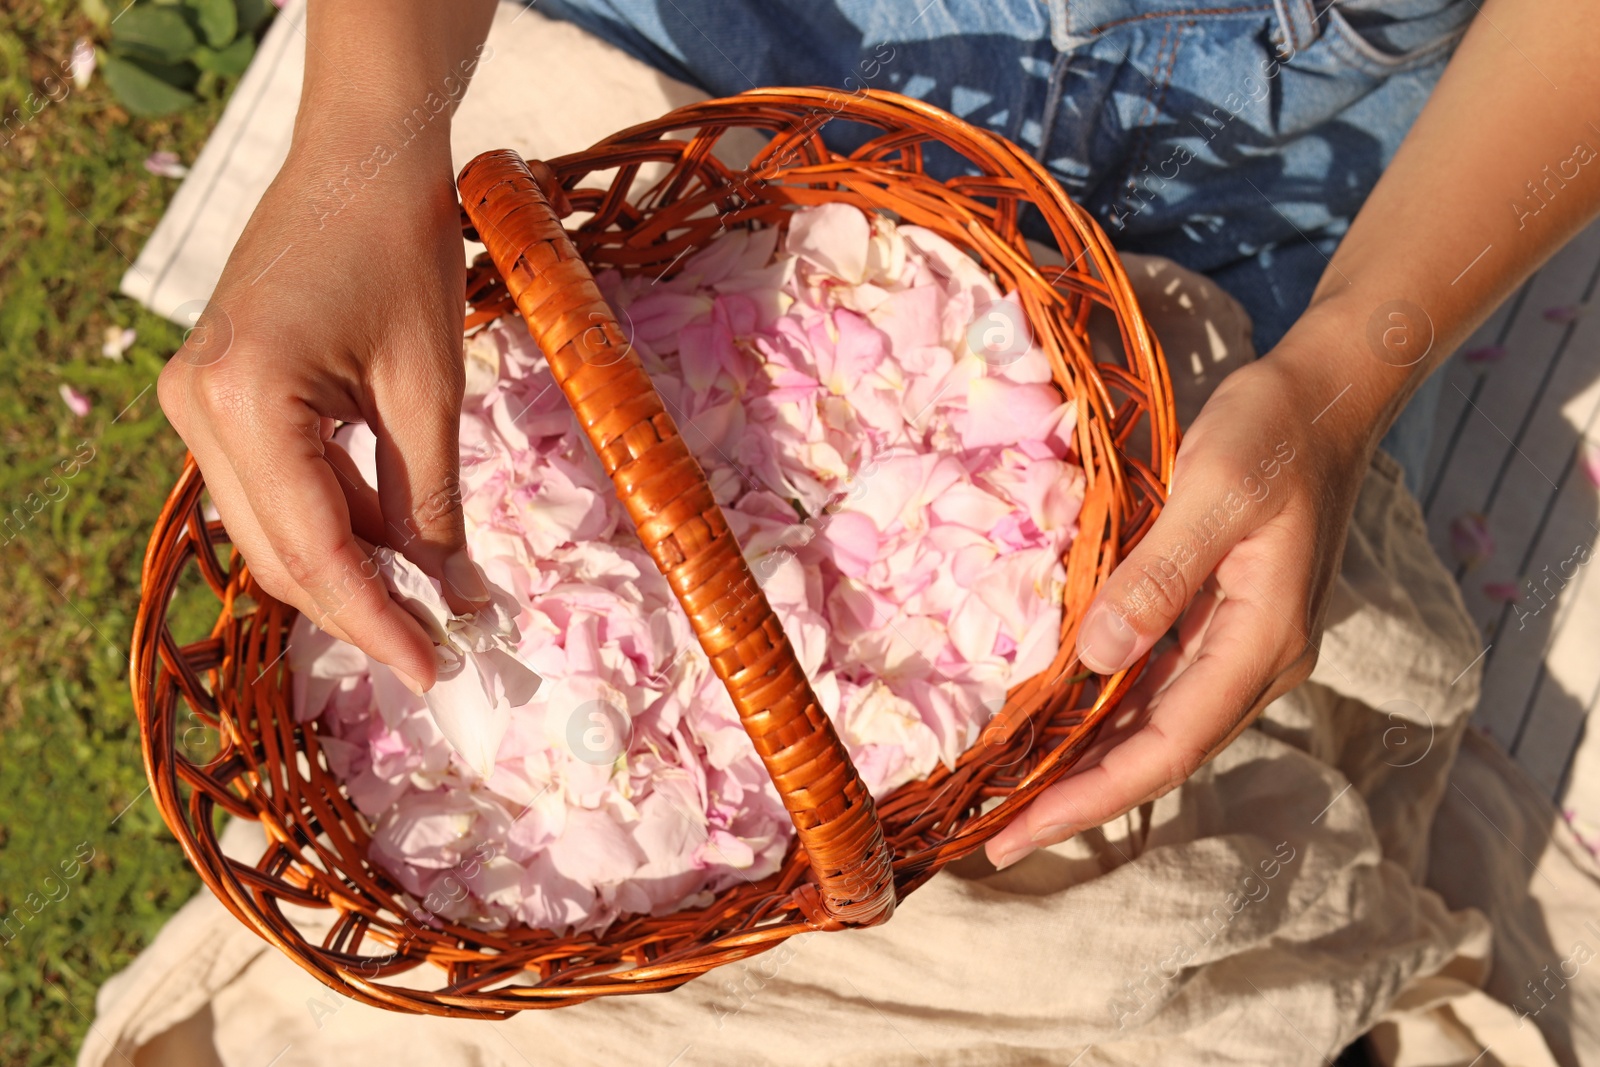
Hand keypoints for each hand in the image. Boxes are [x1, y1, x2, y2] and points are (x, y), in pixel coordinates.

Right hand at [158, 119, 483, 692]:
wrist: (361, 157)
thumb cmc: (404, 255)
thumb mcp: (429, 390)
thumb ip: (433, 503)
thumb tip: (455, 599)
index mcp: (245, 401)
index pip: (314, 549)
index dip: (376, 622)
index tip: (432, 670)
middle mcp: (197, 407)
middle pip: (281, 550)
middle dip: (362, 606)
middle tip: (440, 646)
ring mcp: (197, 399)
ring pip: (274, 526)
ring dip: (351, 565)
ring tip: (432, 597)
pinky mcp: (217, 392)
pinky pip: (273, 484)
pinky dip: (334, 517)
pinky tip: (394, 539)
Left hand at [985, 346, 1371, 868]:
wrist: (1326, 395)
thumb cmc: (1271, 432)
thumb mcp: (1212, 491)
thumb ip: (1157, 576)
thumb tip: (1096, 663)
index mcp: (1262, 641)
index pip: (1169, 747)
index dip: (1092, 796)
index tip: (1021, 831)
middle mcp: (1258, 660)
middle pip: (1162, 754)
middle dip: (1081, 799)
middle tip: (996, 837)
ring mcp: (1244, 644)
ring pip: (1160, 727)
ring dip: (1092, 765)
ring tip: (1016, 796)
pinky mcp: (1225, 622)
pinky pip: (1162, 687)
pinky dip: (1109, 715)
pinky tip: (1060, 722)